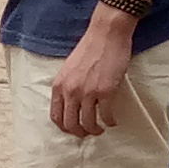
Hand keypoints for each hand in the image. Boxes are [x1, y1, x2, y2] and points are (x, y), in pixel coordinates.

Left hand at [49, 11, 135, 137]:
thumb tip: (73, 104)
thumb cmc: (90, 48)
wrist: (106, 34)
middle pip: (70, 124)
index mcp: (59, 86)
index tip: (73, 129)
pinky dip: (110, 122)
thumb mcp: (69, 69)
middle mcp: (70, 91)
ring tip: (101, 129)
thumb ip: (68, 86)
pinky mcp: (106, 91)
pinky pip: (106, 115)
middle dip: (80, 133)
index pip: (56, 116)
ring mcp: (88, 92)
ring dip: (95, 130)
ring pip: (88, 123)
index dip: (64, 127)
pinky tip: (113, 121)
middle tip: (88, 133)